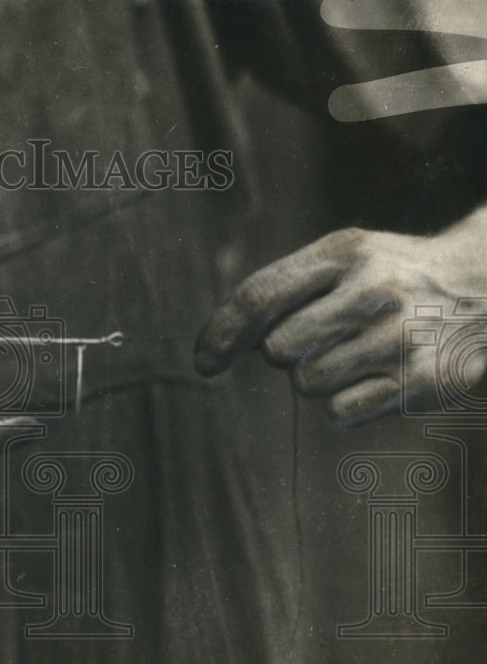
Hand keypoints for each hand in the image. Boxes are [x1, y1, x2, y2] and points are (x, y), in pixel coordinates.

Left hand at [194, 206, 486, 426]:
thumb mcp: (343, 258)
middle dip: (286, 353)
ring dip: (317, 377)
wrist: (484, 287)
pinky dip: (344, 402)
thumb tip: (222, 343)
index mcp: (344, 253)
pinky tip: (375, 377)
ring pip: (307, 383)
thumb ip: (283, 288)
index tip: (204, 363)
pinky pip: (339, 411)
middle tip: (323, 337)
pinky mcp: (422, 382)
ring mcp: (400, 338)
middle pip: (279, 350)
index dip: (221, 333)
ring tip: (356, 353)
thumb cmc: (390, 276)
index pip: (259, 295)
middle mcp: (374, 291)